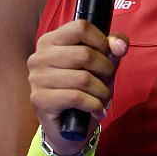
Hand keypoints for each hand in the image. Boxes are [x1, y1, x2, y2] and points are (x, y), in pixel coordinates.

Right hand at [27, 20, 128, 155]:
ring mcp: (36, 79)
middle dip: (105, 70)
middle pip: (85, 54)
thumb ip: (112, 49)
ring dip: (102, 91)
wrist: (67, 127)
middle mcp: (39, 57)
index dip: (101, 41)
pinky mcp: (40, 100)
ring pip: (83, 78)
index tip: (107, 55)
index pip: (80, 27)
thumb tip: (119, 44)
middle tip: (107, 81)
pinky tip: (97, 110)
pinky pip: (76, 97)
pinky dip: (94, 105)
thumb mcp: (101, 65)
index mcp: (50, 41)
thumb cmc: (83, 89)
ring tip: (103, 98)